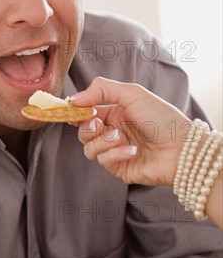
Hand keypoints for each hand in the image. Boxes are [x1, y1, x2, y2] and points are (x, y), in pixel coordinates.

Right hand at [72, 77, 190, 186]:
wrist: (182, 148)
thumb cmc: (162, 118)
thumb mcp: (132, 93)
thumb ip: (101, 89)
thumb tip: (74, 99)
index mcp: (116, 112)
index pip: (87, 112)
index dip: (78, 111)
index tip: (74, 109)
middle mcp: (113, 131)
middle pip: (83, 131)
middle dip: (87, 127)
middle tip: (99, 124)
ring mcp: (115, 151)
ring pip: (88, 147)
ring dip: (101, 141)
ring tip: (119, 137)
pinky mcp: (118, 168)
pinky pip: (103, 160)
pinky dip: (115, 153)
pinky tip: (132, 150)